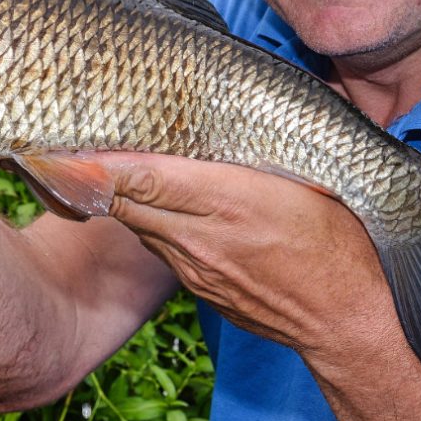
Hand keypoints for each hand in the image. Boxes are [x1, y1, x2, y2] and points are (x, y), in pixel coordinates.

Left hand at [96, 151, 395, 366]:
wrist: (348, 323)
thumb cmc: (340, 242)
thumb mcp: (308, 178)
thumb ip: (262, 143)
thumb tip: (242, 96)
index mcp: (227, 201)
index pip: (142, 176)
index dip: (100, 160)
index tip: (72, 139)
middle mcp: (199, 238)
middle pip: (125, 199)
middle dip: (94, 172)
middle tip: (72, 141)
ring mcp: (193, 269)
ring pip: (137, 222)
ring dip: (121, 194)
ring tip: (105, 162)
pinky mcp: (197, 288)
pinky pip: (159, 245)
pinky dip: (150, 220)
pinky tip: (155, 202)